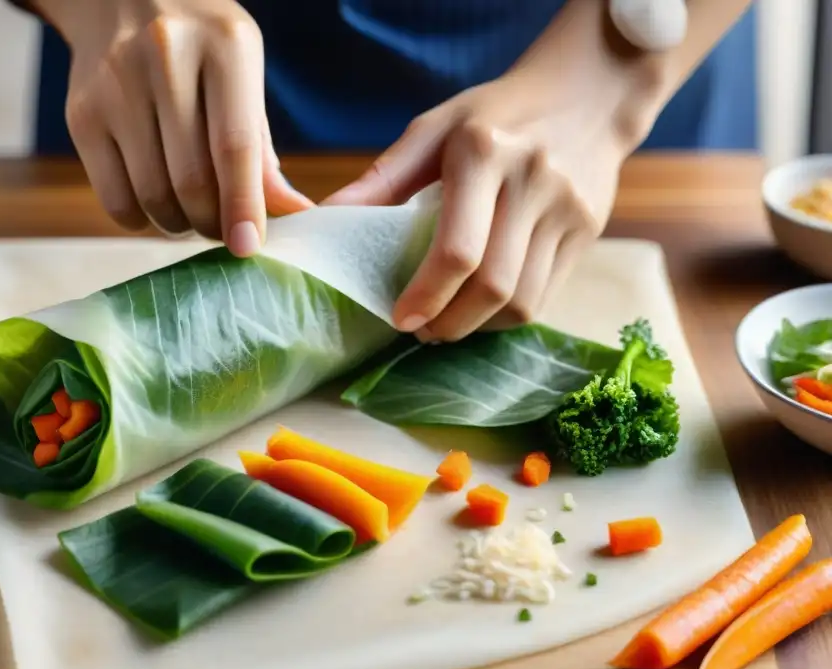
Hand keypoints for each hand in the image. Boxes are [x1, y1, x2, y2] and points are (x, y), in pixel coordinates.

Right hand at [37, 0, 312, 253]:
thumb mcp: (241, 72)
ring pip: (154, 197)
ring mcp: (116, 87)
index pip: (235, 146)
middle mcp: (165, 59)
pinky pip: (116, 200)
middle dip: (213, 224)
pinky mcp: (81, 116)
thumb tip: (292, 215)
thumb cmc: (198, 44)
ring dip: (179, 225)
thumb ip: (261, 146)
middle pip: (192, 181)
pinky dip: (142, 220)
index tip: (250, 248)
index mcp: (224, 46)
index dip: (244, 206)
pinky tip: (156, 203)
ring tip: (193, 214)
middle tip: (224, 230)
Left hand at [324, 74, 626, 341]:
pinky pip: (545, 296)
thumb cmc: (495, 115)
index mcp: (483, 152)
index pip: (457, 250)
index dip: (426, 296)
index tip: (400, 318)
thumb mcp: (435, 128)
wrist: (588, 93)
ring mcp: (567, 209)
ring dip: (479, 327)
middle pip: (493, 285)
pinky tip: (482, 311)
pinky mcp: (588, 231)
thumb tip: (325, 218)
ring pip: (523, 301)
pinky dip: (507, 316)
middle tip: (421, 330)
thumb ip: (383, 177)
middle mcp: (532, 181)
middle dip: (450, 323)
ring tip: (449, 324)